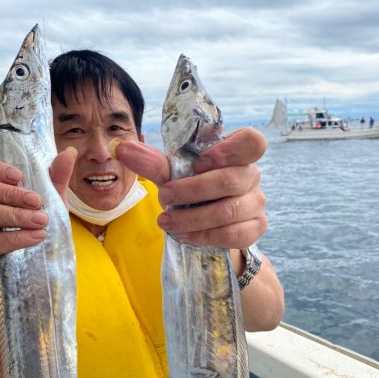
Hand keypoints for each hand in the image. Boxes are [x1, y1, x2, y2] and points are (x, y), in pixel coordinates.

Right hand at [0, 149, 75, 267]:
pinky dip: (15, 238)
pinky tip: (36, 237)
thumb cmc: (43, 225)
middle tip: (37, 201)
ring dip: (15, 215)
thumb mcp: (54, 200)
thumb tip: (69, 152)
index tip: (18, 175)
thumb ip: (58, 178)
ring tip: (42, 221)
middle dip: (9, 193)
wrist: (48, 259)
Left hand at [113, 128, 267, 248]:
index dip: (230, 150)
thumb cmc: (192, 193)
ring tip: (167, 222)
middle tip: (164, 198)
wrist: (207, 227)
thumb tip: (122, 148)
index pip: (252, 141)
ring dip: (192, 218)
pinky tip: (185, 235)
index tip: (200, 162)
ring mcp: (256, 202)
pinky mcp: (256, 228)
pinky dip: (205, 236)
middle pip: (231, 180)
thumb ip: (152, 163)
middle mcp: (251, 175)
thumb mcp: (173, 176)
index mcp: (235, 154)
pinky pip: (235, 234)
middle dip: (191, 191)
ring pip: (229, 211)